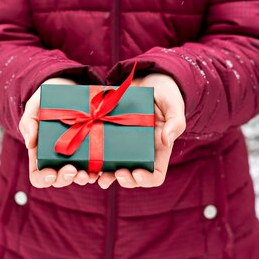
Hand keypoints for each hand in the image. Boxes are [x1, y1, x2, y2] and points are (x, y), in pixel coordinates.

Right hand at [19, 77, 101, 187]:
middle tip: (73, 170)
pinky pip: (97, 166)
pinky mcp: (93, 150)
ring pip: (79, 177)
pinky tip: (103, 168)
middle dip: (66, 179)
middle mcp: (58, 160)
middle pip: (60, 180)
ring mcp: (76, 156)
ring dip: (83, 178)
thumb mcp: (34, 107)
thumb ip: (29, 122)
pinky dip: (100, 171)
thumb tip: (30, 143)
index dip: (43, 179)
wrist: (67, 86)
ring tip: (88, 173)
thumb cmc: (46, 100)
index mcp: (40, 154)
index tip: (51, 172)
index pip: (38, 176)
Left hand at [96, 72, 185, 188]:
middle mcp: (140, 152)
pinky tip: (83, 159)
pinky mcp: (108, 134)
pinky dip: (90, 158)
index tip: (136, 173)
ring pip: (112, 168)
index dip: (146, 179)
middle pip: (131, 176)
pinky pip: (99, 150)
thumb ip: (175, 122)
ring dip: (103, 175)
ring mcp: (123, 145)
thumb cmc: (165, 93)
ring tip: (95, 175)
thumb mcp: (173, 104)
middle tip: (115, 174)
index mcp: (158, 150)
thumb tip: (167, 140)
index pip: (155, 175)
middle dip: (122, 179)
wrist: (147, 79)